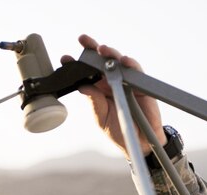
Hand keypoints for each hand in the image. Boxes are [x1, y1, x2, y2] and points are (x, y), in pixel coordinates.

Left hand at [61, 34, 166, 158]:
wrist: (140, 143)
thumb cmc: (120, 131)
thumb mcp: (102, 119)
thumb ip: (95, 103)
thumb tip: (83, 86)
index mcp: (99, 90)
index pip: (87, 73)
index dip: (77, 65)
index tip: (65, 59)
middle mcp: (111, 82)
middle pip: (101, 61)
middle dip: (92, 49)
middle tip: (84, 40)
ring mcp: (126, 82)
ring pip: (117, 61)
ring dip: (110, 53)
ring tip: (102, 50)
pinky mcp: (140, 85)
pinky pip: (135, 70)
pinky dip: (130, 64)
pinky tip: (123, 61)